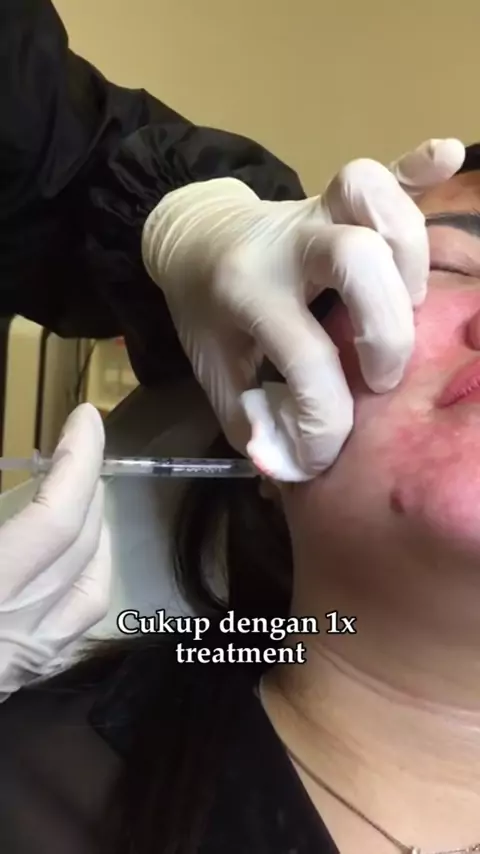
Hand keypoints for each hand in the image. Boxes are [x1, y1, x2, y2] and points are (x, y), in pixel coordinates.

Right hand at [0, 403, 110, 700]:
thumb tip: (6, 467)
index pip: (54, 520)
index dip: (78, 463)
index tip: (85, 417)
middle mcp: (12, 629)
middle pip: (79, 549)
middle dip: (86, 487)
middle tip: (76, 447)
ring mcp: (20, 660)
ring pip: (91, 591)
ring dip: (95, 531)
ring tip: (83, 494)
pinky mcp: (19, 677)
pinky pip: (76, 628)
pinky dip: (87, 580)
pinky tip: (76, 561)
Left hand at [142, 138, 464, 478]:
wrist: (192, 239)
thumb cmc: (206, 313)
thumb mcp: (210, 372)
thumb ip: (246, 422)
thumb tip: (292, 463)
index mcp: (245, 292)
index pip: (305, 357)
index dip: (326, 420)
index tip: (327, 450)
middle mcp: (283, 244)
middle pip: (355, 258)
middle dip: (386, 328)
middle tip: (382, 375)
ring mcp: (312, 211)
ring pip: (368, 195)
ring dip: (409, 251)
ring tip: (411, 303)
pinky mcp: (335, 198)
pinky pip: (383, 169)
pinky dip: (418, 167)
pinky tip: (447, 155)